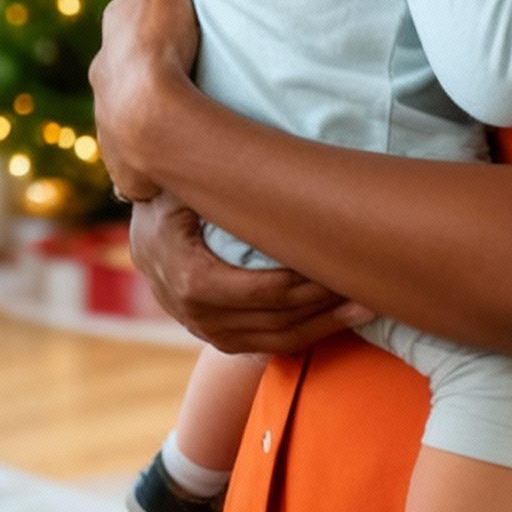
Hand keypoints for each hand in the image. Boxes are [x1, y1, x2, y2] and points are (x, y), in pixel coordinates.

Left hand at [91, 0, 200, 201]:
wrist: (148, 115)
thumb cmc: (158, 44)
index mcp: (113, 32)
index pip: (127, 17)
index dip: (150, 18)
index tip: (172, 24)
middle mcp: (101, 73)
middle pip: (122, 65)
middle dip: (142, 67)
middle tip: (177, 71)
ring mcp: (107, 118)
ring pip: (124, 109)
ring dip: (143, 111)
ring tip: (176, 116)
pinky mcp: (119, 157)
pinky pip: (132, 155)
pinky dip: (144, 156)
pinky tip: (165, 158)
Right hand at [127, 193, 369, 355]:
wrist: (143, 233)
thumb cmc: (171, 198)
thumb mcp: (184, 186)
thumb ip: (218, 183)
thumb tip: (268, 164)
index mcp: (190, 278)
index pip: (265, 290)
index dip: (308, 282)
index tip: (342, 263)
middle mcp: (198, 316)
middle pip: (277, 320)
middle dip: (326, 307)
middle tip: (368, 288)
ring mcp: (207, 333)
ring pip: (276, 342)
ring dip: (324, 327)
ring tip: (363, 308)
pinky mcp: (218, 339)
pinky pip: (267, 347)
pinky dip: (303, 336)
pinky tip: (334, 320)